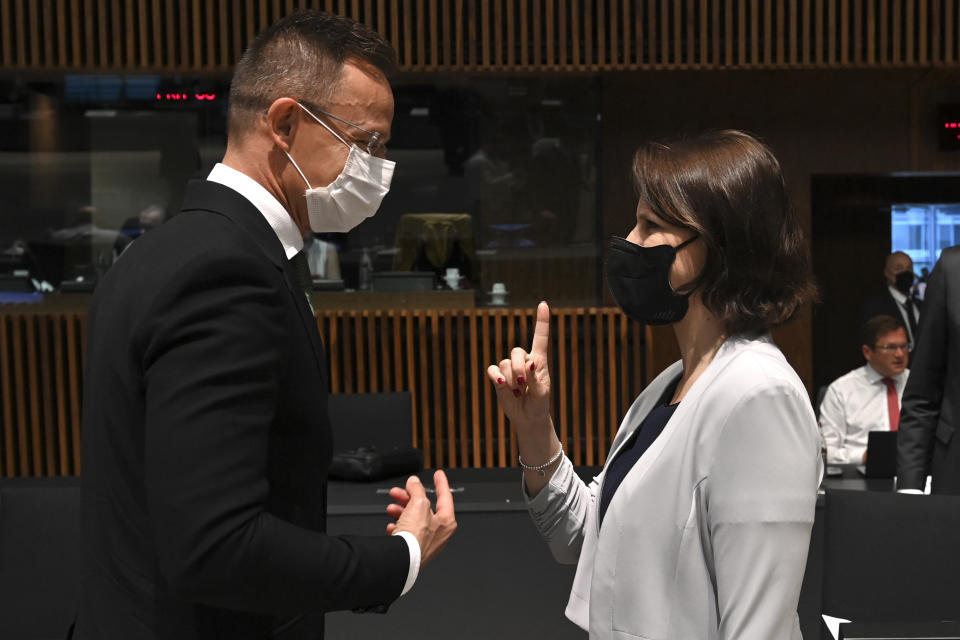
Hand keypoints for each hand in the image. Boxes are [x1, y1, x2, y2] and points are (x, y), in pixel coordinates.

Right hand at [385, 470, 456, 565]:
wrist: (401, 560)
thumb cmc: (415, 537)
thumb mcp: (418, 503)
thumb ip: (417, 489)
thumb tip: (414, 483)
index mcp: (446, 522)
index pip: (445, 497)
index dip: (441, 483)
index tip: (438, 474)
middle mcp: (439, 533)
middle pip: (424, 508)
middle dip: (410, 498)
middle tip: (400, 491)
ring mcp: (426, 543)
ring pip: (413, 520)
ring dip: (401, 511)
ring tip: (391, 508)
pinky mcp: (414, 551)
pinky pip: (406, 534)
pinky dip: (398, 527)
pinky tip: (392, 526)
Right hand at [485, 301, 551, 430]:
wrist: (528, 418)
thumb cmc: (539, 404)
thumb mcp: (542, 393)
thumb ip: (535, 378)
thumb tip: (529, 362)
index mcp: (539, 361)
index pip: (540, 338)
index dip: (541, 321)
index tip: (543, 303)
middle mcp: (524, 360)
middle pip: (517, 351)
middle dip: (519, 368)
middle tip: (523, 385)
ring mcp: (510, 369)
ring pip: (505, 362)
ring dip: (511, 378)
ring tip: (517, 392)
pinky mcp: (499, 377)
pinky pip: (493, 369)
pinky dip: (496, 377)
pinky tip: (502, 386)